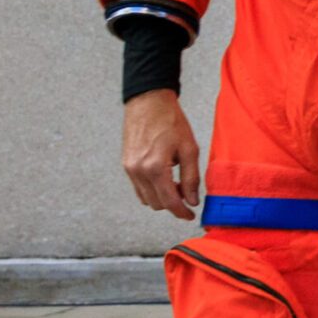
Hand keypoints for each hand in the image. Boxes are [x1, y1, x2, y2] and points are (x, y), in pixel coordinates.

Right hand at [122, 90, 200, 216]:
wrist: (148, 102)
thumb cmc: (170, 121)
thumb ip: (191, 177)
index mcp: (154, 167)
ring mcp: (129, 168)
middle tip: (188, 194)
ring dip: (162, 197)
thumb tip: (192, 200)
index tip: (191, 215)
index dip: (181, 212)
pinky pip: (139, 187)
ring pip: (145, 198)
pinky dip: (152, 189)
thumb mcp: (189, 149)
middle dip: (173, 204)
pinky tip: (165, 178)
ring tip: (178, 184)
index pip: (168, 201)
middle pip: (156, 203)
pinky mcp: (126, 164)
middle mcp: (137, 171)